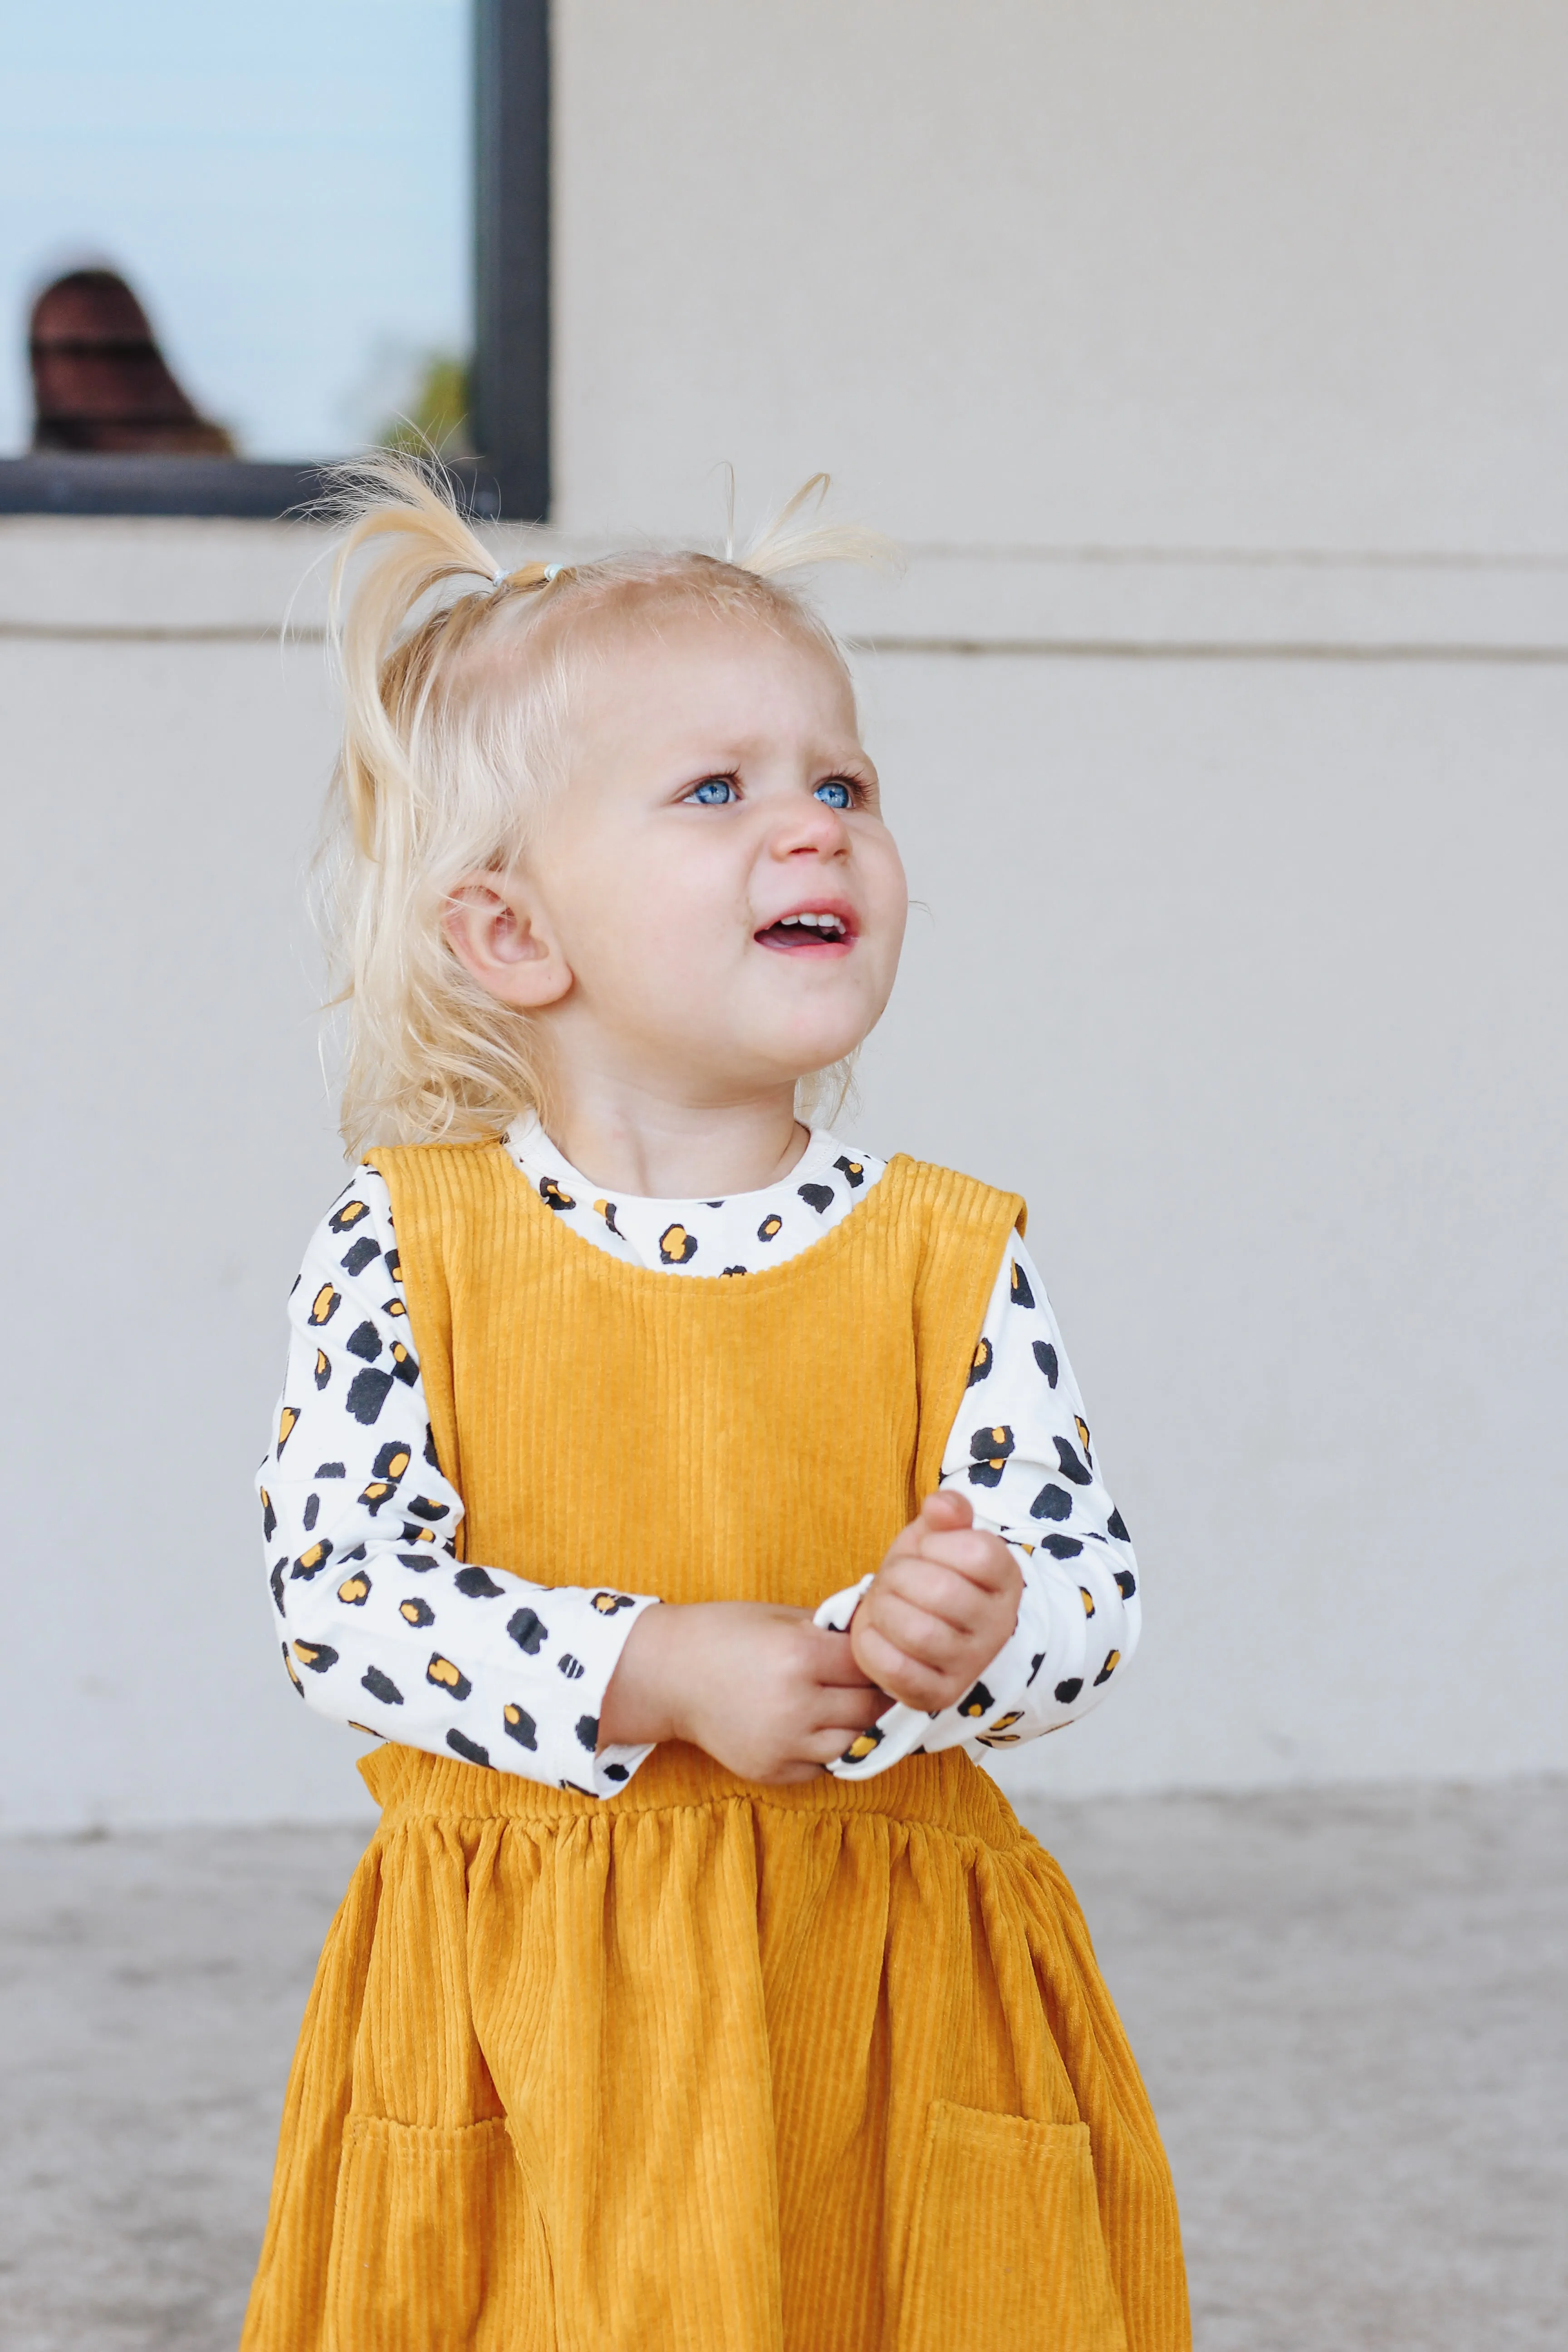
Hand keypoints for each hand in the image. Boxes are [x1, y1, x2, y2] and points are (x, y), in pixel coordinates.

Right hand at [598, 1601, 889, 1783]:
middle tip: (874, 1682)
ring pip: (854, 1743)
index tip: (884, 1657)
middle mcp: (796, 1704)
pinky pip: (823, 1766)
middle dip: (876, 1693)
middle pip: (868, 1708)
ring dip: (857, 1725)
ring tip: (848, 1705)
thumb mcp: (781, 1617)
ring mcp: (784, 1744)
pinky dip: (828, 1749)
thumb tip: (882, 1636)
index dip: (879, 1660)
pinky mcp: (772, 1771)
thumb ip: (832, 1631)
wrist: (668, 1674)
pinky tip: (815, 1726)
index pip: (870, 1666)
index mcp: (801, 1655)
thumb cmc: (725, 1634)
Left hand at [849, 1490, 1021, 1711]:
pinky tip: (875, 1632)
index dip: (936, 1544)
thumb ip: (947, 1514)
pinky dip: (871, 1644)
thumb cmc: (930, 1573)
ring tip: (883, 1604)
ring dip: (884, 1610)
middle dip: (899, 1576)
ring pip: (918, 1633)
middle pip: (941, 1592)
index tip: (926, 1550)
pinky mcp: (937, 1695)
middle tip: (892, 1579)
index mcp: (1005, 1581)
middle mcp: (997, 1627)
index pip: (977, 1553)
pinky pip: (895, 1670)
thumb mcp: (941, 1536)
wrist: (922, 1625)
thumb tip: (941, 1505)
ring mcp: (970, 1666)